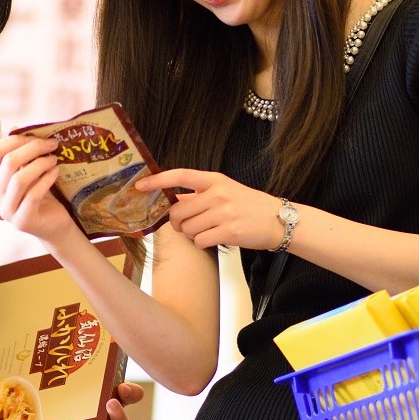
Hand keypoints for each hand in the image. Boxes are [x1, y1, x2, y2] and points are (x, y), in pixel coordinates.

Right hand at [0, 135, 79, 244]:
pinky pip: (33, 195)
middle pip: (8, 163)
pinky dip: (46, 180)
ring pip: (19, 179)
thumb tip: (16, 127)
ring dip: (40, 164)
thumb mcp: (29, 170)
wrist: (54, 222)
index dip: (13, 140)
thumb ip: (21, 153)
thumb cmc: (41, 192)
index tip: (35, 135)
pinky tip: (55, 172)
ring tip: (54, 159)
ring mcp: (6, 210)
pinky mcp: (22, 221)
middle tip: (52, 144)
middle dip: (32, 149)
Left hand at [138, 169, 283, 250]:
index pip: (180, 176)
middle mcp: (218, 194)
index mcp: (214, 180)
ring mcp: (223, 212)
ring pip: (187, 229)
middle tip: (187, 225)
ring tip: (207, 230)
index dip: (157, 180)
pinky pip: (199, 241)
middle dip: (177, 223)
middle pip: (178, 212)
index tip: (140, 185)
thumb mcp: (224, 191)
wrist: (278, 220)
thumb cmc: (248, 206)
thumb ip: (199, 195)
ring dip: (192, 234)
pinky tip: (214, 238)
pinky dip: (202, 243)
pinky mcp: (228, 231)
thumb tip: (172, 201)